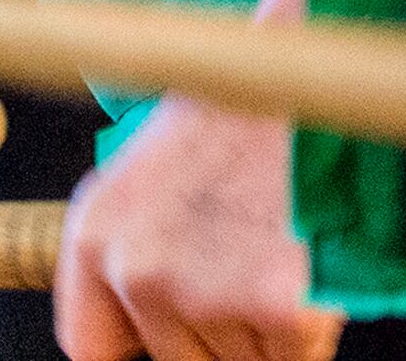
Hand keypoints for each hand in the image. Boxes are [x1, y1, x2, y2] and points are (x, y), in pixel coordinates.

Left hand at [55, 97, 340, 360]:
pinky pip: (299, 356)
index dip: (140, 346)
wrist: (313, 72)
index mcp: (96, 231)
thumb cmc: (237, 116)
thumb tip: (141, 333)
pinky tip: (310, 258)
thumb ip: (133, 250)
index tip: (171, 337)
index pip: (90, 347)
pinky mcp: (281, 307)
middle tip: (245, 258)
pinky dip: (315, 325)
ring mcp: (207, 292)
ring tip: (277, 243)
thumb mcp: (149, 174)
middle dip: (219, 331)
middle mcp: (138, 268)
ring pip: (244, 360)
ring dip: (266, 326)